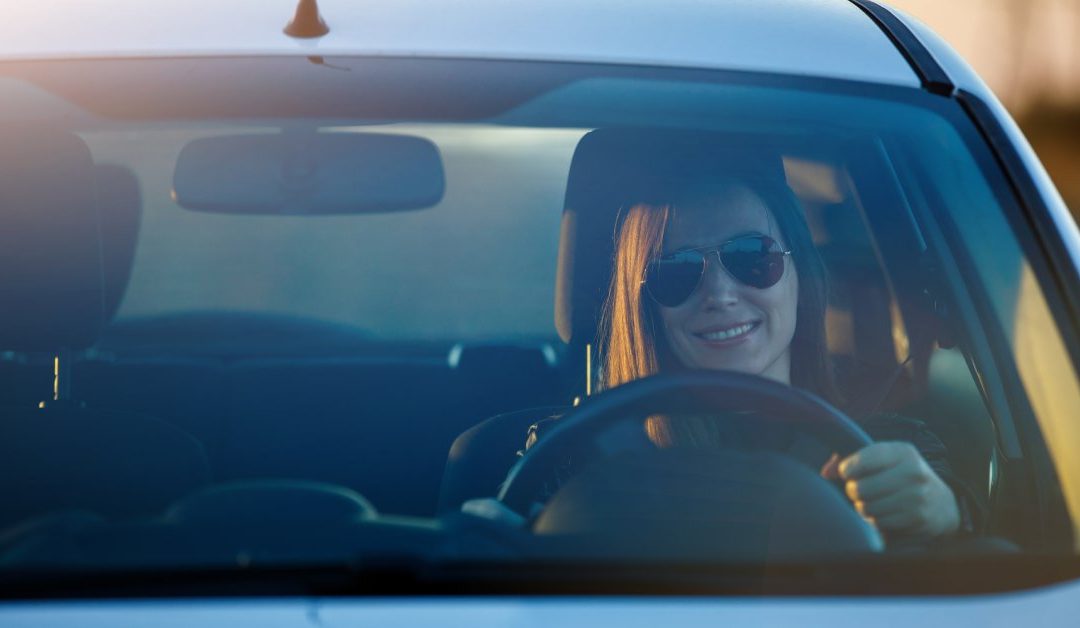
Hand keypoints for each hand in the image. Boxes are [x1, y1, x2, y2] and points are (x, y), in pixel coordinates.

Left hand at [822, 442, 959, 539]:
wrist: (942, 504)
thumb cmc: (902, 476)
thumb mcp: (885, 460)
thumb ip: (852, 460)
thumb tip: (825, 473)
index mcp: (902, 451)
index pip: (860, 461)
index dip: (846, 470)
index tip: (848, 473)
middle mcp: (912, 472)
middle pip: (860, 488)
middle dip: (854, 491)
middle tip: (860, 490)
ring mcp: (917, 497)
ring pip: (867, 508)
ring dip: (864, 507)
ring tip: (873, 501)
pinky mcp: (917, 518)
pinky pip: (879, 523)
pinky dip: (876, 520)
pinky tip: (885, 513)